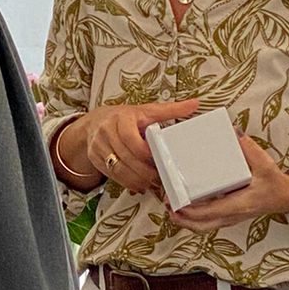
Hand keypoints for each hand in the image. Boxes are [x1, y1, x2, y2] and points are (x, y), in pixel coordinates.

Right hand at [73, 98, 201, 193]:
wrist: (95, 122)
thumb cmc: (125, 117)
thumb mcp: (146, 110)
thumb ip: (170, 110)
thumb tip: (194, 104)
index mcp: (121, 118)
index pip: (130, 137)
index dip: (143, 151)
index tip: (157, 159)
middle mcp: (107, 131)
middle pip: (125, 156)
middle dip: (143, 171)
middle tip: (158, 178)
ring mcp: (98, 145)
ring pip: (117, 168)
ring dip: (136, 179)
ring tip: (150, 183)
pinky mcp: (95, 158)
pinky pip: (112, 175)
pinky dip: (127, 182)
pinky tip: (138, 184)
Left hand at [170, 135, 288, 231]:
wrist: (286, 198)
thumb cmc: (275, 183)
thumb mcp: (265, 164)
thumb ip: (249, 148)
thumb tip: (234, 132)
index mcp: (238, 204)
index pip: (209, 213)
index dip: (190, 211)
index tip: (176, 202)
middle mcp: (232, 215)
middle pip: (201, 227)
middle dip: (181, 219)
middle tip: (168, 204)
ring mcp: (230, 218)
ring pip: (203, 228)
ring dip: (185, 220)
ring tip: (171, 205)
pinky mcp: (229, 216)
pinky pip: (208, 223)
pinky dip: (194, 219)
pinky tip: (186, 206)